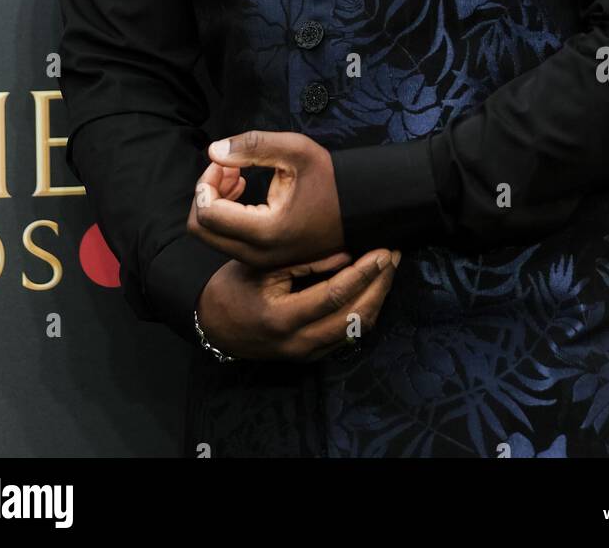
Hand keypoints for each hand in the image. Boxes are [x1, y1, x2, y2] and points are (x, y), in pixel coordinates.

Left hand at [187, 130, 344, 267]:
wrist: (361, 210)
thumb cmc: (332, 180)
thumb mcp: (298, 151)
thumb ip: (254, 146)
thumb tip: (213, 151)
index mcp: (266, 232)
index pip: (207, 213)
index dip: (206, 182)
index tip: (225, 162)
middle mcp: (258, 254)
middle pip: (200, 230)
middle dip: (206, 194)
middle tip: (227, 168)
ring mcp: (260, 260)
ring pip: (211, 236)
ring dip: (215, 203)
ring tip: (237, 176)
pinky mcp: (263, 258)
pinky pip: (227, 239)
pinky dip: (226, 214)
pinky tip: (244, 190)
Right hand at [196, 248, 401, 361]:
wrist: (216, 324)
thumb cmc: (235, 287)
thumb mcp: (264, 267)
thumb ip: (306, 263)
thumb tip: (347, 253)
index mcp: (282, 318)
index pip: (335, 296)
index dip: (362, 273)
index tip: (381, 252)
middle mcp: (298, 342)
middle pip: (354, 317)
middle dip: (379, 285)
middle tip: (392, 256)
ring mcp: (306, 353)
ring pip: (356, 330)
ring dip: (377, 298)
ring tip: (388, 269)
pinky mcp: (311, 355)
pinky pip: (348, 336)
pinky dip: (365, 311)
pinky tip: (372, 289)